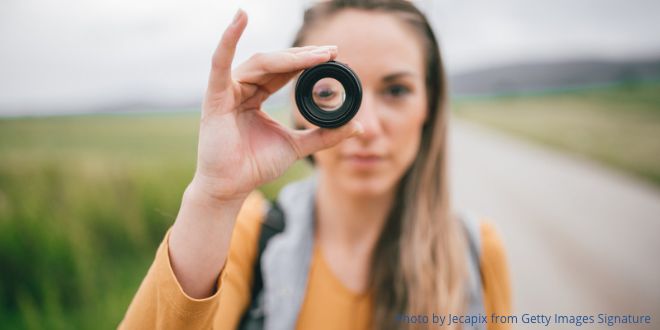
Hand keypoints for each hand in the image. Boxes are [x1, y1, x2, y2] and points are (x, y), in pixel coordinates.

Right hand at [191, 9, 362, 201]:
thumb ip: (323, 136)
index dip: (308, 62)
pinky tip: (240, 18)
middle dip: (304, 57)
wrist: (232, 188)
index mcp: (257, 95)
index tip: (334, 56)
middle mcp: (242, 88)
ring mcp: (227, 91)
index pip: (284, 71)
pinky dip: (228, 38)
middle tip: (332, 52)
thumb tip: (356, 126)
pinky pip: (220, 63)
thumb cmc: (256, 166)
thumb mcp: (296, 146)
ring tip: (317, 55)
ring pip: (260, 63)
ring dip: (289, 57)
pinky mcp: (215, 97)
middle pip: (275, 64)